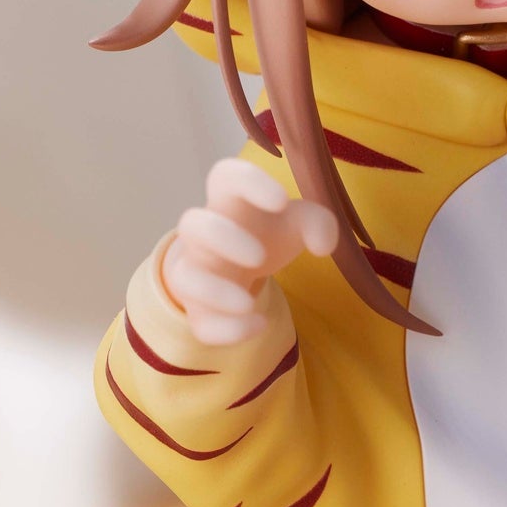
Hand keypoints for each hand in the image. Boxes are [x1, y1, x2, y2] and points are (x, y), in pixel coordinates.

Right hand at [161, 156, 338, 346]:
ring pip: (183, 277)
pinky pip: (201, 323)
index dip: (248, 183)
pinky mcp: (201, 310)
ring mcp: (197, 273)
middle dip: (222, 239)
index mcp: (230, 202)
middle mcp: (205, 235)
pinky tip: (258, 325)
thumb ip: (319, 223)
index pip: (225, 176)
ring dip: (214, 292)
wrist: (238, 267)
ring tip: (248, 303)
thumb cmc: (267, 232)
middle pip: (191, 224)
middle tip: (260, 257)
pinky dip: (228, 330)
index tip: (280, 200)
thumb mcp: (299, 222)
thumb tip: (323, 246)